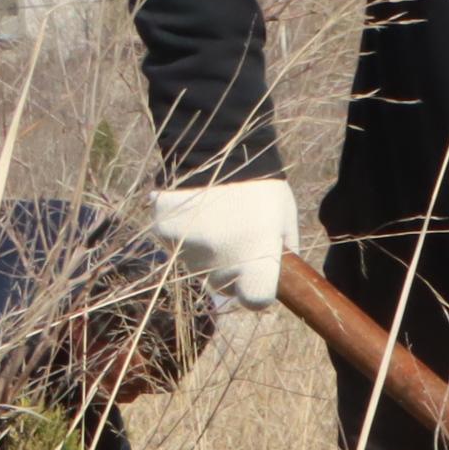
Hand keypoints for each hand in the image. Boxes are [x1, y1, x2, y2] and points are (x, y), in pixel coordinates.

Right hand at [145, 179, 295, 311]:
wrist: (219, 149)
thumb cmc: (262, 187)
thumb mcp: (285, 219)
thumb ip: (283, 252)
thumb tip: (280, 278)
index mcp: (256, 254)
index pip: (255, 300)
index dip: (259, 295)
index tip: (260, 283)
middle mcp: (219, 258)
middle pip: (223, 287)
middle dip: (233, 274)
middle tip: (238, 242)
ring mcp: (187, 248)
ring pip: (197, 268)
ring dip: (208, 255)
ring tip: (217, 221)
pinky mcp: (164, 235)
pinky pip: (177, 249)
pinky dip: (186, 238)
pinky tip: (196, 213)